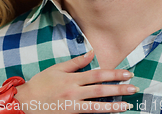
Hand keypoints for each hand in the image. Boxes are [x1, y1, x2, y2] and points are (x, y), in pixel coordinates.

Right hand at [14, 50, 136, 112]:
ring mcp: (73, 104)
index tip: (126, 73)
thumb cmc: (41, 83)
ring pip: (97, 104)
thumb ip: (75, 62)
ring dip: (114, 104)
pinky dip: (102, 112)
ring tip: (128, 103)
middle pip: (100, 89)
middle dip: (119, 88)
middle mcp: (73, 91)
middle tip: (134, 86)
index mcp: (71, 78)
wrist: (27, 101)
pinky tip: (112, 112)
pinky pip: (89, 113)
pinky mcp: (71, 113)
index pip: (96, 74)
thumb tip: (91, 53)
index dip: (112, 74)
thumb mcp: (56, 69)